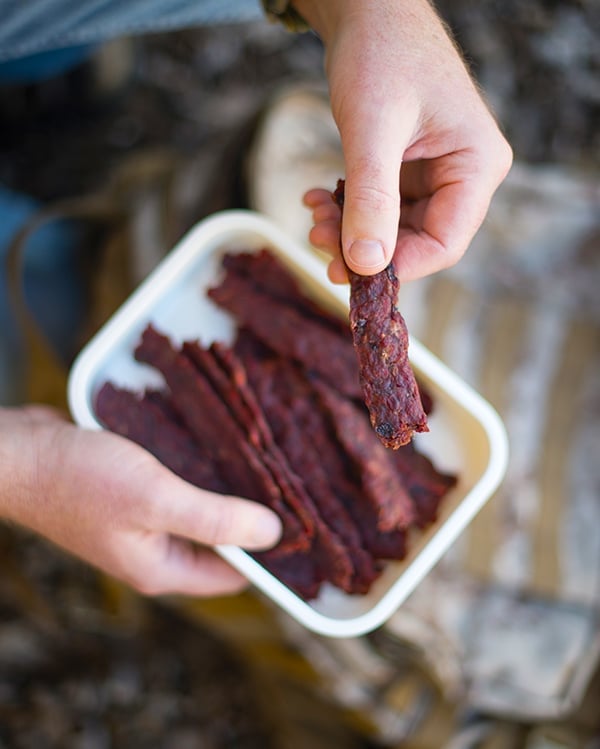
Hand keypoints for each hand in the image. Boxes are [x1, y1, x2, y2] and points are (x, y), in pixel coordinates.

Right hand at [0, 406, 281, 596]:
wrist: (19, 453)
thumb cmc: (80, 480)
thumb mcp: (156, 499)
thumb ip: (215, 520)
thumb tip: (274, 534)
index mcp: (161, 568)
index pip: (233, 577)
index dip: (270, 557)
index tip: (304, 526)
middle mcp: (154, 551)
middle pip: (219, 545)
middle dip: (252, 520)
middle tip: (290, 485)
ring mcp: (141, 521)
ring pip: (200, 512)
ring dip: (227, 491)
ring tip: (266, 463)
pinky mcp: (131, 493)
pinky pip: (180, 488)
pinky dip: (201, 472)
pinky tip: (222, 446)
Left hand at [296, 0, 512, 282]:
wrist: (368, 8)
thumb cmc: (380, 53)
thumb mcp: (373, 130)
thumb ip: (371, 200)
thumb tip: (365, 266)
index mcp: (477, 165)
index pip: (444, 243)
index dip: (398, 267)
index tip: (349, 273)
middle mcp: (464, 174)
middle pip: (417, 241)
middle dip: (364, 248)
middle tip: (317, 241)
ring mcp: (436, 173)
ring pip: (393, 229)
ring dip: (350, 230)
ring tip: (314, 214)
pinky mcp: (409, 169)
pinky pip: (380, 207)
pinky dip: (347, 209)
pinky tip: (318, 197)